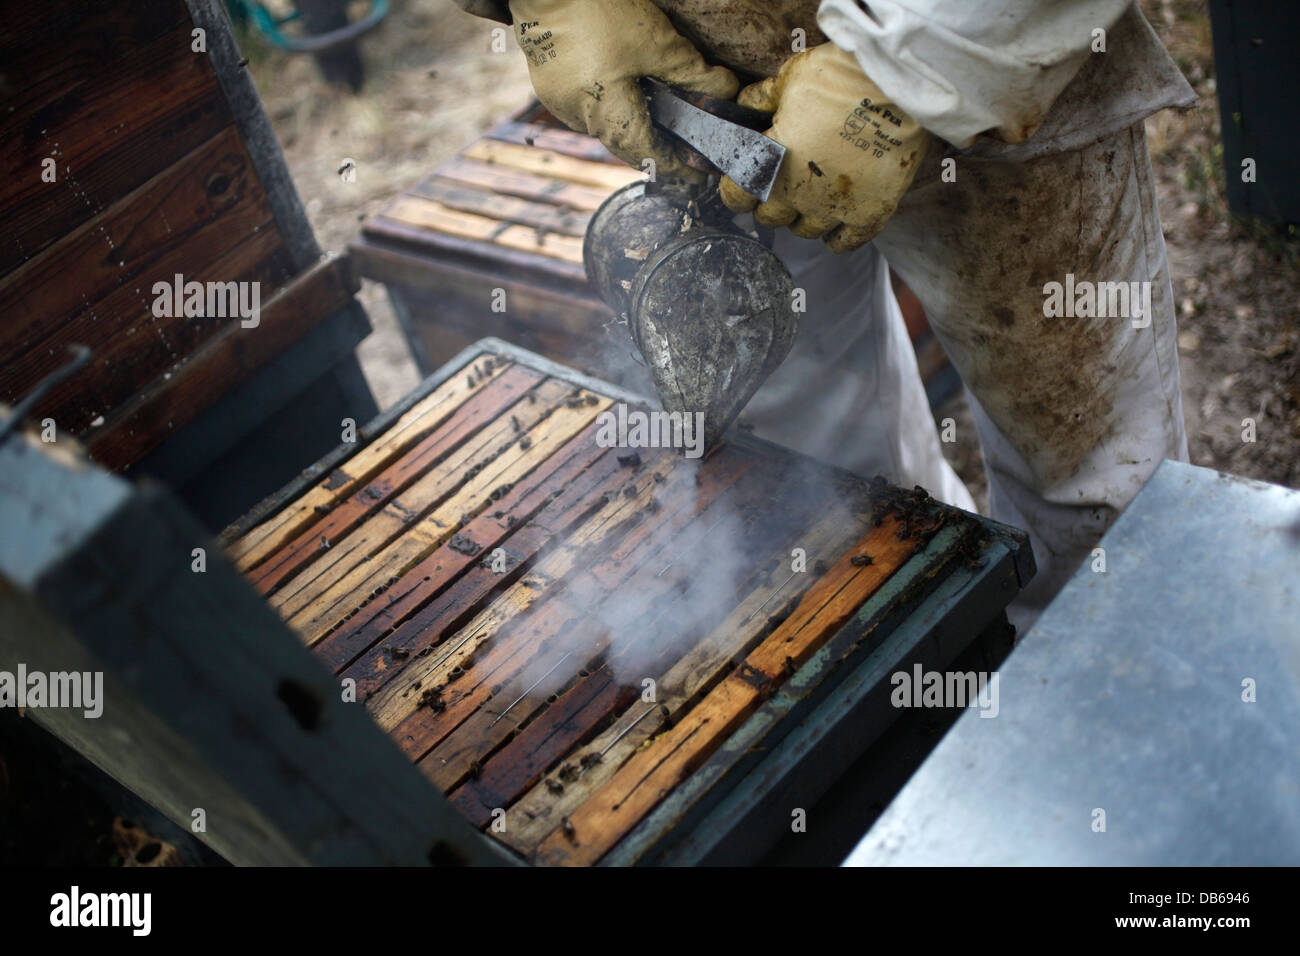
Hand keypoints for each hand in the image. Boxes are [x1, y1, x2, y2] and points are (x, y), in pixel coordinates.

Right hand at [508, 0, 737, 179]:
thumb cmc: (600, 11)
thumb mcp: (656, 42)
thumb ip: (692, 72)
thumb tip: (725, 90)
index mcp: (606, 113)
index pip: (647, 155)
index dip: (675, 166)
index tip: (697, 174)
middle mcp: (579, 118)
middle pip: (624, 145)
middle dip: (654, 148)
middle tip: (682, 148)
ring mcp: (559, 104)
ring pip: (603, 128)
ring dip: (630, 127)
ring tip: (657, 119)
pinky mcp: (549, 87)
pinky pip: (585, 110)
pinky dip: (608, 108)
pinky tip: (623, 92)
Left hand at [719, 43, 929, 251]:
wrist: (897, 85)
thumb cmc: (838, 76)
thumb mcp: (789, 78)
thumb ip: (760, 100)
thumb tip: (743, 109)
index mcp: (770, 166)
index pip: (736, 197)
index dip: (738, 188)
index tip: (745, 179)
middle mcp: (797, 196)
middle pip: (770, 218)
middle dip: (771, 201)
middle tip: (783, 181)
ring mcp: (834, 209)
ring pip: (805, 230)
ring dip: (803, 215)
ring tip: (813, 193)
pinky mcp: (870, 213)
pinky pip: (844, 242)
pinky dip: (837, 235)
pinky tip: (837, 217)